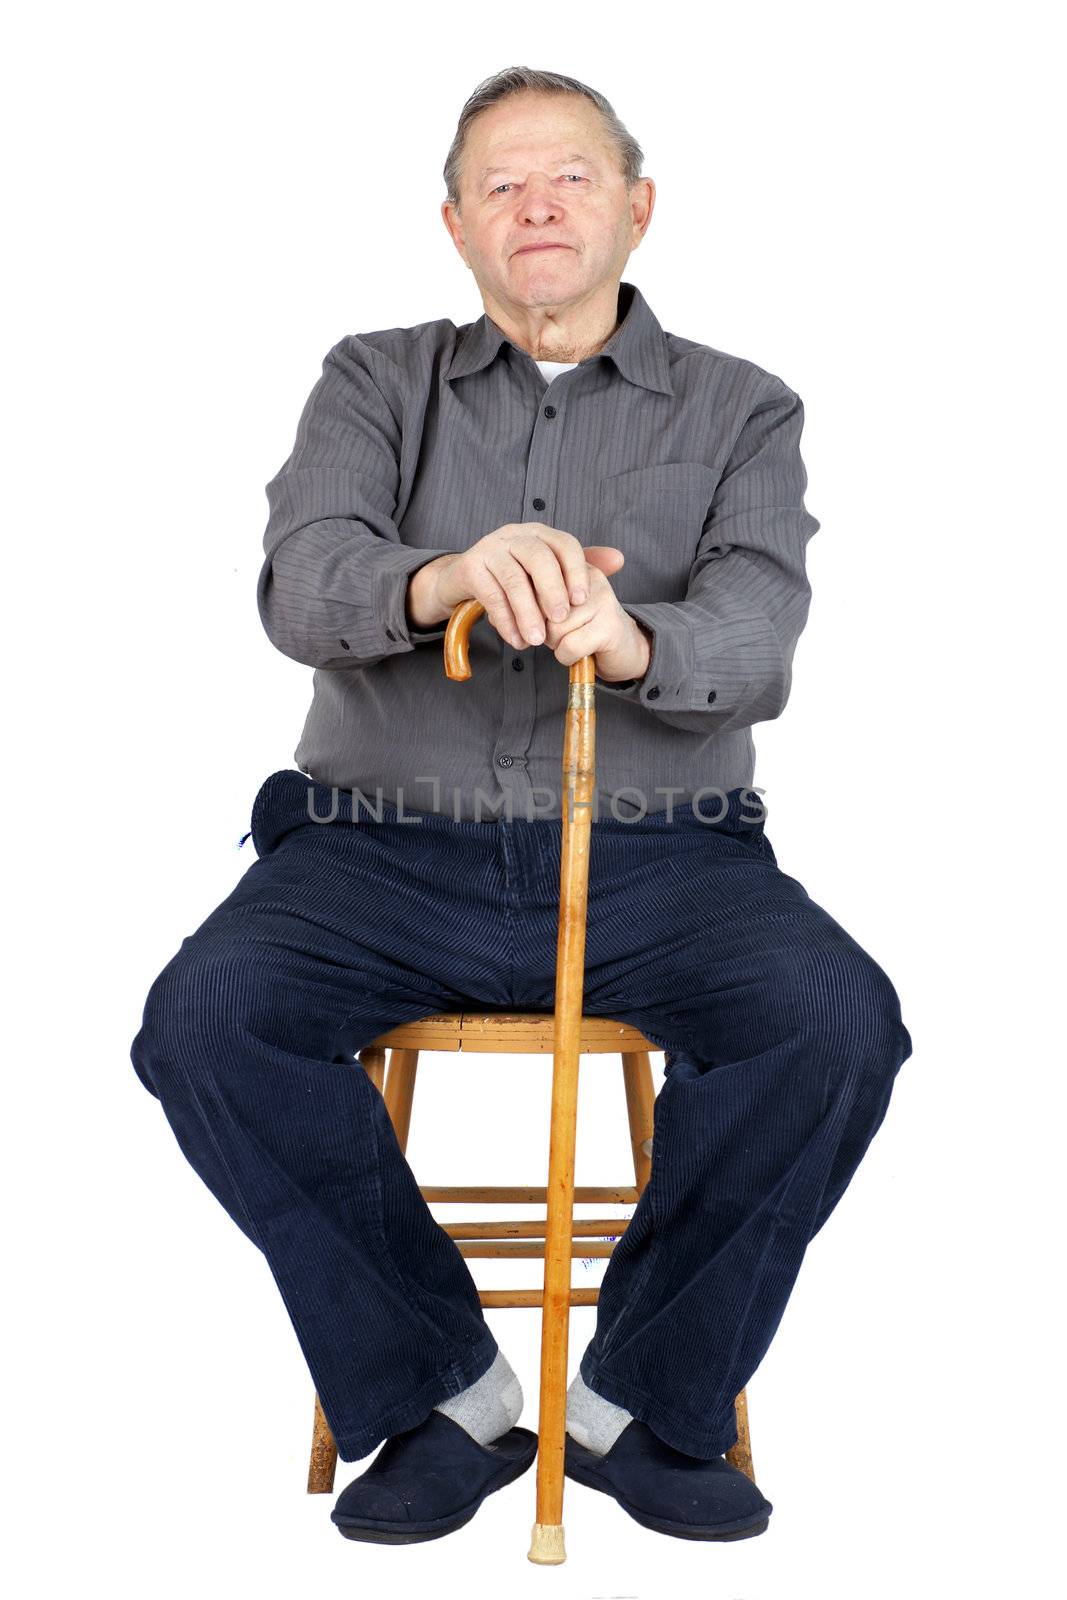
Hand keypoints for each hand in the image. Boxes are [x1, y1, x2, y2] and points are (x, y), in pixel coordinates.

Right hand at [408, 522, 623, 651]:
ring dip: (527, 612)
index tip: (582, 601)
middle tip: (561, 620)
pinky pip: (490, 594)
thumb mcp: (545, 572)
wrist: (461, 580)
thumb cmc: (511, 577)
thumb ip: (578, 566)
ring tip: (537, 641)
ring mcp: (489, 548)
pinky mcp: (469, 566)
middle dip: (552, 590)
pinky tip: (517, 640)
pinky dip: (506, 621)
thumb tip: (619, 559)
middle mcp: (514, 534)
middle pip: (538, 557)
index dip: (576, 571)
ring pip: (513, 578)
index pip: (564, 544)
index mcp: (538, 532)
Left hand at [539, 557, 651, 681]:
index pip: (532, 580)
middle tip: (560, 631)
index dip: (529, 606)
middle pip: (540, 605)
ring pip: (554, 628)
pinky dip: (566, 656)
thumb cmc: (583, 627)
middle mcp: (589, 576)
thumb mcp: (556, 605)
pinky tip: (578, 653)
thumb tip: (501, 604)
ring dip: (555, 644)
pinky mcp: (609, 626)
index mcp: (573, 564)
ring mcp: (602, 600)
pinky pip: (569, 645)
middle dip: (543, 626)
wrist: (626, 648)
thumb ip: (532, 596)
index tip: (541, 616)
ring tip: (573, 639)